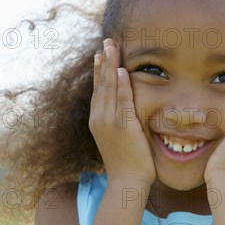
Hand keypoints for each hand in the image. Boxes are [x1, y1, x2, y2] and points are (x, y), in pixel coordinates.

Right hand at [89, 38, 155, 185]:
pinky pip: (122, 101)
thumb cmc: (127, 164)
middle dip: (104, 61)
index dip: (100, 71)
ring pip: (109, 88)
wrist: (127, 182)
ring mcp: (109, 122)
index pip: (98, 90)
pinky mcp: (122, 126)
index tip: (102, 54)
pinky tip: (122, 70)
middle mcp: (99, 118)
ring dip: (111, 66)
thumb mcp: (118, 139)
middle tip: (106, 42)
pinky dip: (122, 85)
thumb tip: (125, 114)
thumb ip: (119, 123)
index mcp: (97, 120)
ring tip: (112, 47)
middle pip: (101, 83)